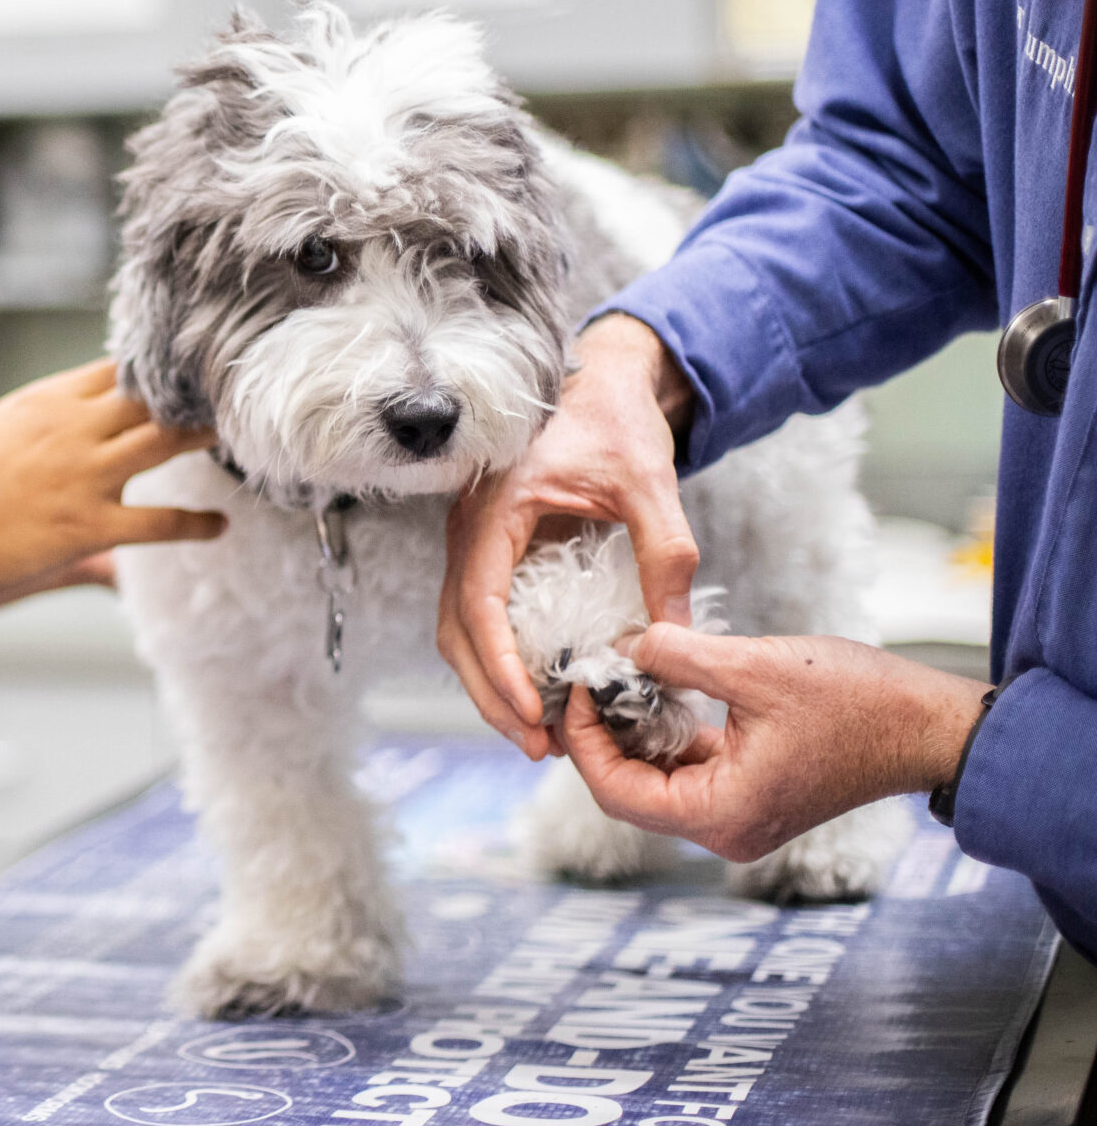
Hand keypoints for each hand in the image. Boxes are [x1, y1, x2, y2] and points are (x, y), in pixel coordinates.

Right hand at [0, 360, 223, 617]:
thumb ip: (40, 451)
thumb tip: (54, 433)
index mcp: (45, 402)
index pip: (117, 368)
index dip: (157, 367)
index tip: (189, 367)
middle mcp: (72, 428)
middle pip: (153, 396)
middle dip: (194, 393)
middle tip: (233, 392)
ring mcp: (85, 475)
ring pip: (166, 441)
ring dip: (205, 437)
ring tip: (239, 437)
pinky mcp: (88, 524)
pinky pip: (158, 521)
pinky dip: (195, 522)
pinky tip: (219, 525)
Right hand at [438, 315, 698, 757]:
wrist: (597, 380)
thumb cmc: (614, 421)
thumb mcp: (649, 485)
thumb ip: (664, 556)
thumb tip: (670, 637)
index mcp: (495, 508)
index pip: (478, 601)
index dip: (499, 664)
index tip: (530, 711)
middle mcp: (468, 528)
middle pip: (455, 629)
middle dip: (489, 693)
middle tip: (537, 745)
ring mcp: (472, 541)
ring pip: (457, 629)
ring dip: (488, 684)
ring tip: (535, 732)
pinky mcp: (488, 551)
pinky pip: (476, 616)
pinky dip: (496, 660)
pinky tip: (534, 690)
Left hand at [556, 623, 990, 858]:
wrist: (931, 725)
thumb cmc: (858, 701)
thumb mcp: (756, 667)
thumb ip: (678, 657)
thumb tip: (621, 645)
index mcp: (721, 815)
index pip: (615, 792)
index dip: (584, 739)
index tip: (575, 686)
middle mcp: (725, 829)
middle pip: (628, 791)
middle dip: (601, 735)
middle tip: (585, 679)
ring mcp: (739, 815)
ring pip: (655, 779)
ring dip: (632, 731)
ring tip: (614, 676)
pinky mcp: (752, 793)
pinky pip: (688, 770)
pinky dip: (666, 734)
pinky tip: (653, 689)